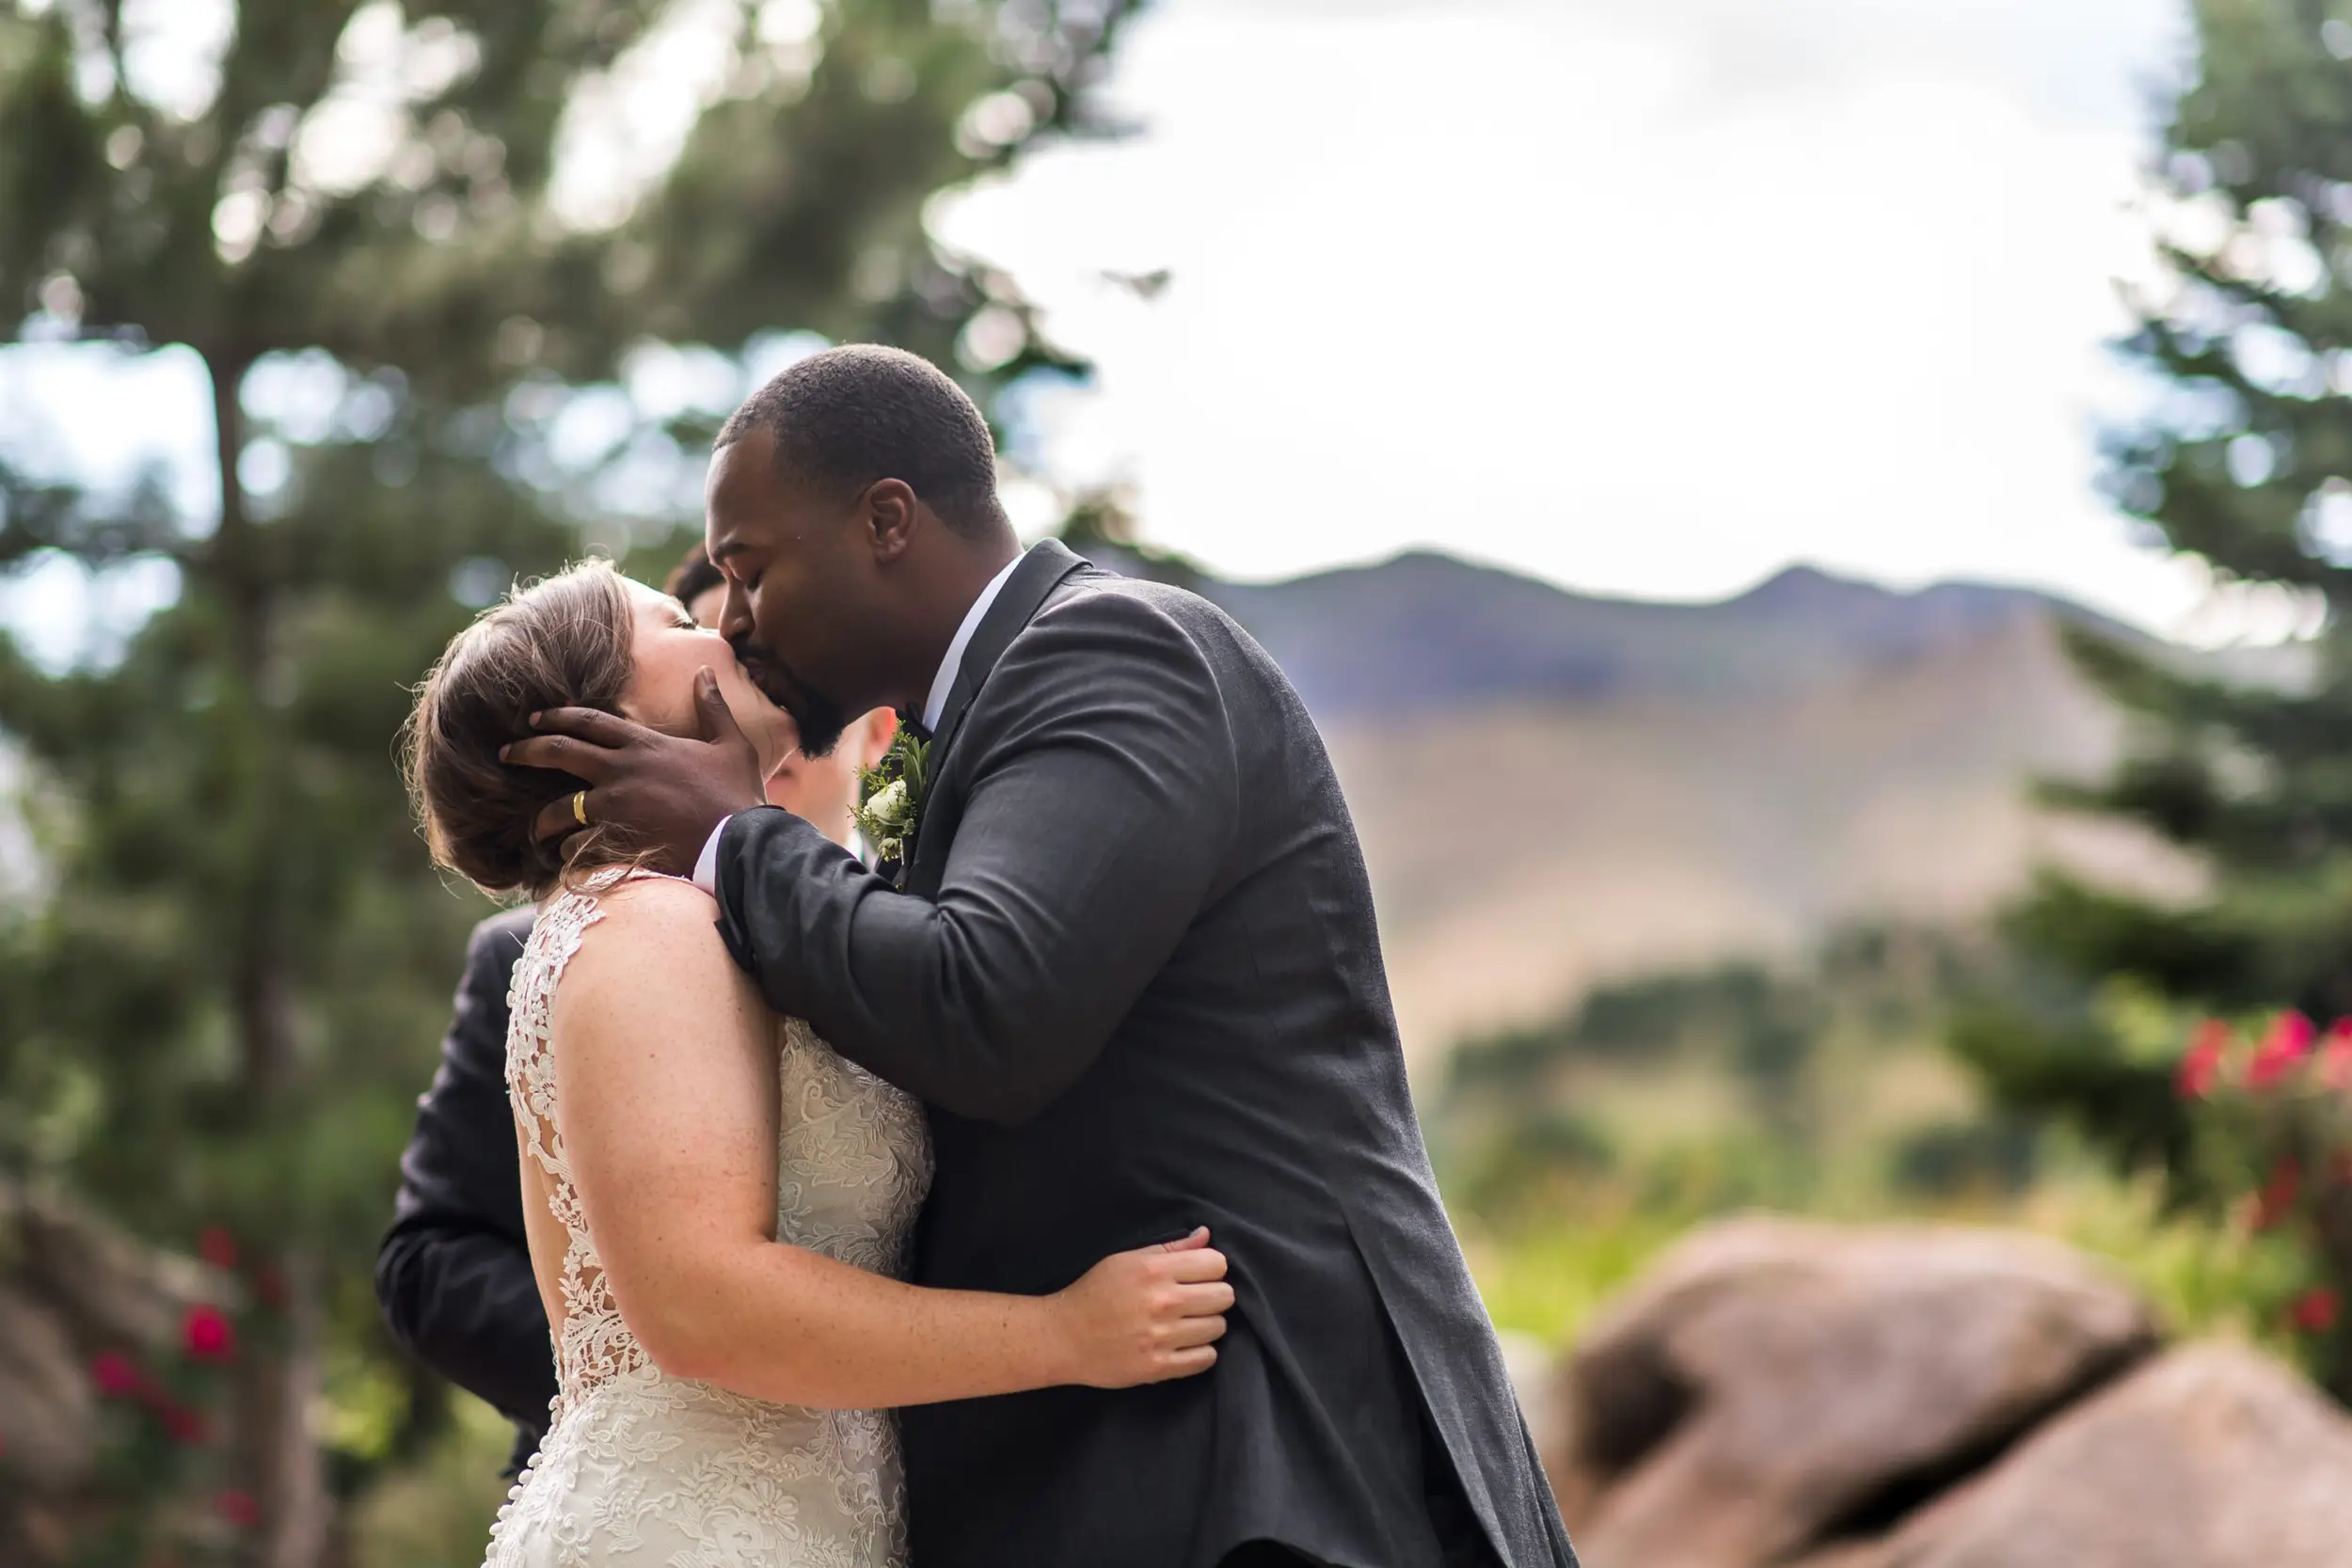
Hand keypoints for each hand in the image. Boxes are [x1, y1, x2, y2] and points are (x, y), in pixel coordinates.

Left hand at [501, 668, 766, 874]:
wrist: (738, 842)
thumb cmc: (737, 794)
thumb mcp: (731, 743)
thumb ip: (713, 706)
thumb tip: (705, 671)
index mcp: (644, 745)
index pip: (589, 721)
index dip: (556, 716)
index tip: (533, 719)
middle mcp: (621, 771)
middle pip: (558, 752)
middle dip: (525, 750)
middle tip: (504, 754)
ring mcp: (614, 807)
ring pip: (557, 808)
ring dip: (542, 819)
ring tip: (536, 830)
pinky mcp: (614, 841)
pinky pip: (573, 846)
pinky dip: (567, 852)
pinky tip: (566, 859)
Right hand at [1049, 1227, 1232, 1387]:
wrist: (1064, 1337)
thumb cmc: (1095, 1292)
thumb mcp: (1127, 1260)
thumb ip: (1170, 1248)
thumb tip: (1206, 1236)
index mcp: (1154, 1270)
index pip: (1216, 1264)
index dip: (1211, 1268)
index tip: (1199, 1276)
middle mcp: (1162, 1302)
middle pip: (1224, 1296)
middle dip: (1214, 1296)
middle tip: (1195, 1301)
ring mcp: (1161, 1337)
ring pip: (1218, 1327)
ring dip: (1207, 1325)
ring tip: (1187, 1324)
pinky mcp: (1158, 1367)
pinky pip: (1206, 1358)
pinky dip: (1201, 1352)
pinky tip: (1184, 1345)